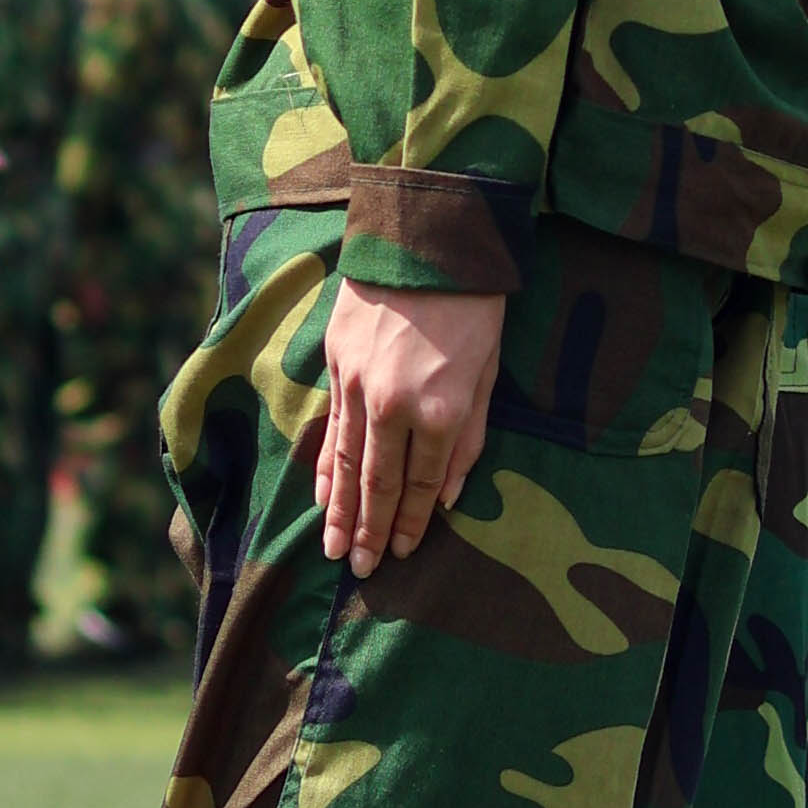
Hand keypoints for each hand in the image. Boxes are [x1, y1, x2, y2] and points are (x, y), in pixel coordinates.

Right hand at [314, 282, 503, 571]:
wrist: (427, 237)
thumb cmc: (473, 305)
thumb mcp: (487, 372)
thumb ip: (468, 438)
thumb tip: (447, 496)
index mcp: (439, 410)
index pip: (421, 484)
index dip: (413, 523)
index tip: (404, 553)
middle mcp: (393, 405)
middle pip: (379, 483)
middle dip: (371, 531)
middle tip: (360, 570)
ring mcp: (358, 385)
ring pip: (347, 462)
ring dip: (340, 511)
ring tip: (333, 548)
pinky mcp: (336, 363)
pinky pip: (329, 427)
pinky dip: (325, 466)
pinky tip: (321, 496)